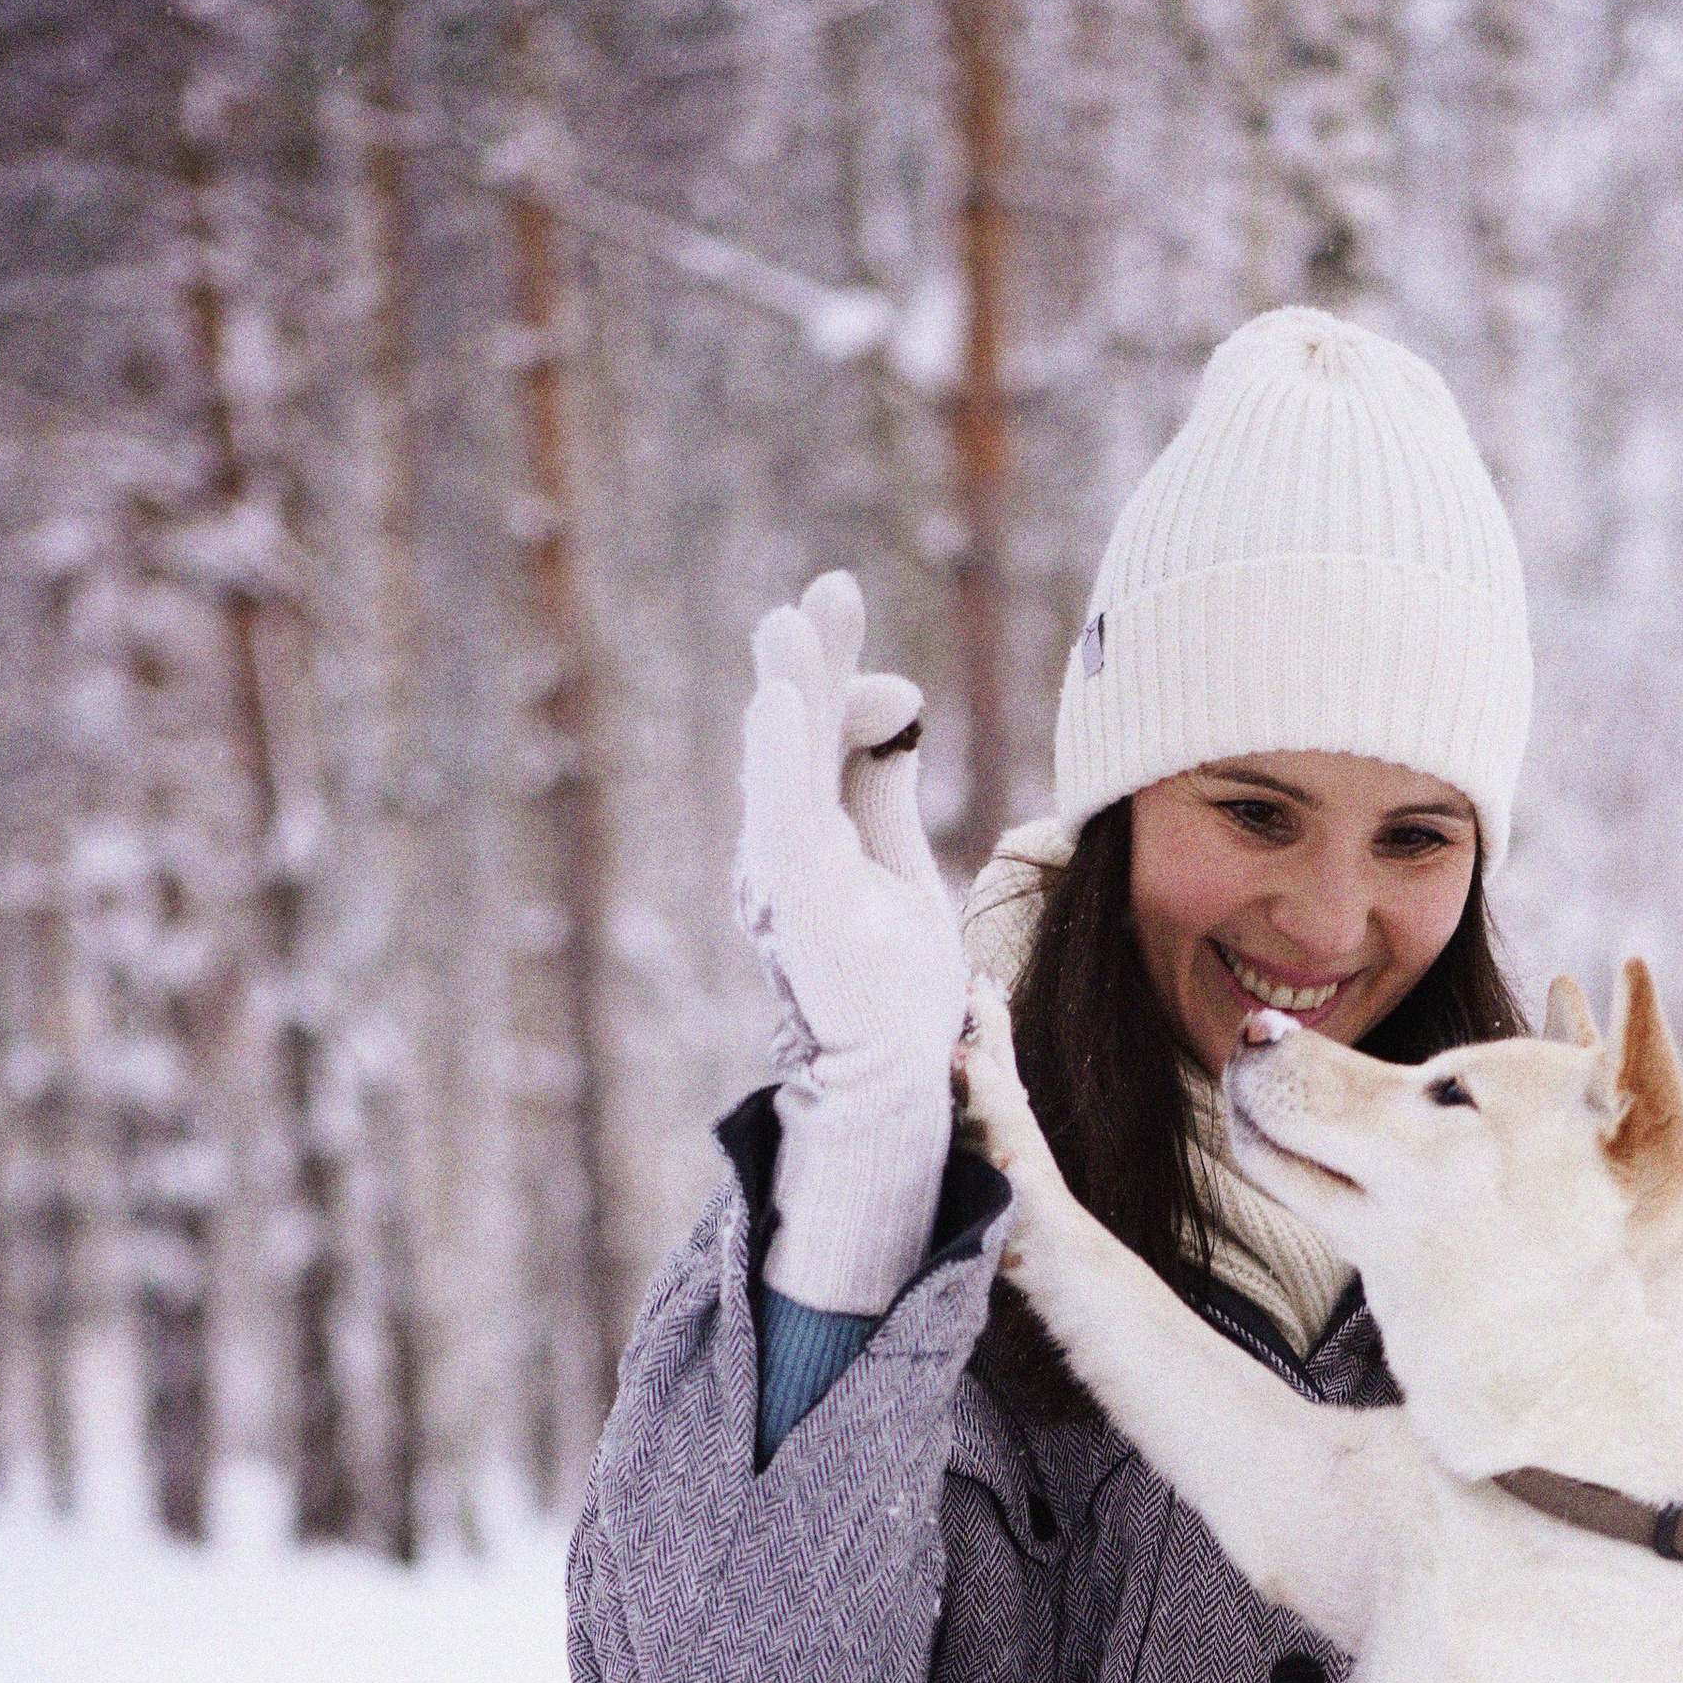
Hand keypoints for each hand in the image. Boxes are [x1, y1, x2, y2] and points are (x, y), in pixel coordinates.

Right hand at [735, 573, 967, 1311]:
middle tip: (829, 592)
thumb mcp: (903, 871)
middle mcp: (790, 850)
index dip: (866, 700)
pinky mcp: (797, 911)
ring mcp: (789, 879)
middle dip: (813, 662)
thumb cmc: (893, 990)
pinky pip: (783, 824)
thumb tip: (894, 701)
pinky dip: (778, 765)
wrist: (893, 1090)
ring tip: (789, 625)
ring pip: (786, 769)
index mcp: (819, 835)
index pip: (837, 741)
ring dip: (790, 694)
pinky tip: (777, 709)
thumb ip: (887, 792)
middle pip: (802, 736)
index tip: (905, 695)